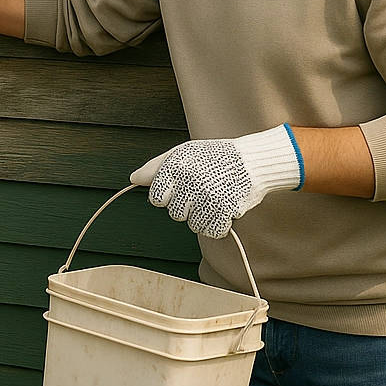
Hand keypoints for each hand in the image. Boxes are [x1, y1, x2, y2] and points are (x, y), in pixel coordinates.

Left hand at [130, 124, 303, 237]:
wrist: (252, 162)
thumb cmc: (214, 158)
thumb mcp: (183, 154)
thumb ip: (156, 167)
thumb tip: (134, 179)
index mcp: (176, 166)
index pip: (156, 198)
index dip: (167, 197)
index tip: (179, 190)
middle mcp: (189, 182)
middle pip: (176, 214)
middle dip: (186, 207)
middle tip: (201, 192)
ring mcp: (207, 197)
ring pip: (193, 225)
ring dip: (203, 217)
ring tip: (214, 198)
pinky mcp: (225, 211)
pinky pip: (211, 232)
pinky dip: (218, 225)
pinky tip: (223, 208)